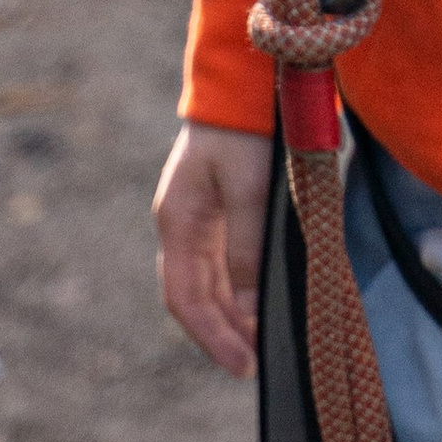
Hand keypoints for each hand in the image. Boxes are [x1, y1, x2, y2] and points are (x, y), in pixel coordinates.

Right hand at [153, 122, 273, 377]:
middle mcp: (183, 224)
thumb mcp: (249, 189)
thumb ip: (246, 248)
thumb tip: (246, 306)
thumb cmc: (249, 129)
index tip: (243, 366)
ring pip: (210, 282)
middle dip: (224, 332)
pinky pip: (225, 261)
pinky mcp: (222, 207)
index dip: (213, 336)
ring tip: (261, 343)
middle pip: (196, 295)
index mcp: (180, 221)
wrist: (250, 76)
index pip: (186, 298)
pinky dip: (240, 288)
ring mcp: (199, 216)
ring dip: (232, 314)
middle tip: (257, 364)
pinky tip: (261, 301)